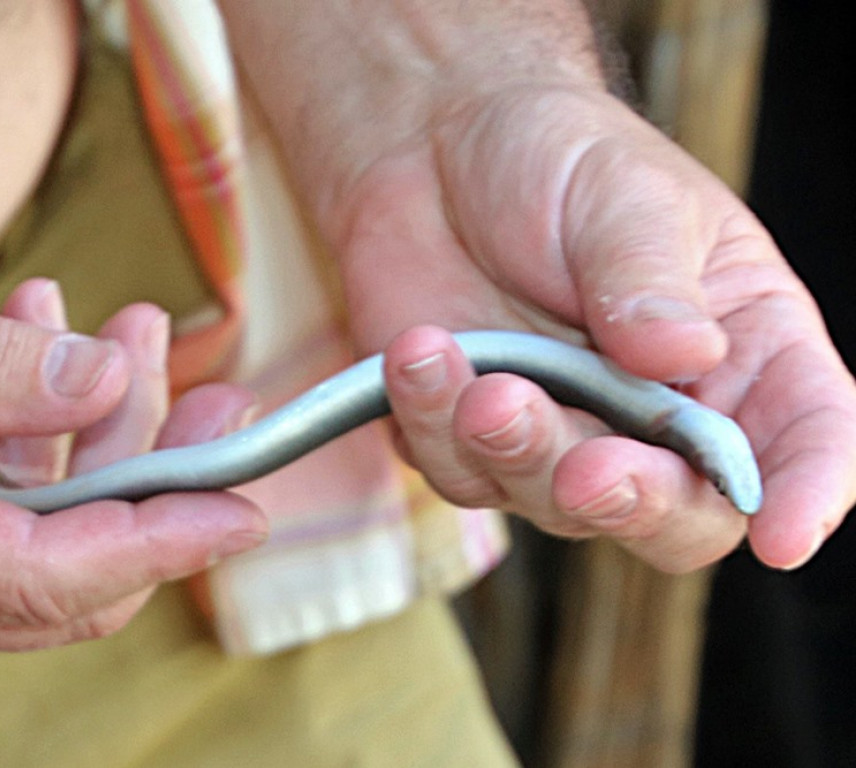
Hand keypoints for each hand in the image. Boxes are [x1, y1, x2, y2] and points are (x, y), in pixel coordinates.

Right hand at [0, 264, 265, 654]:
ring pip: (60, 527)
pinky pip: (17, 502)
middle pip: (80, 563)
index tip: (244, 508)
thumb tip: (103, 380)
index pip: (51, 575)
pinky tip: (51, 343)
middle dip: (161, 476)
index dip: (161, 543)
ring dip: (112, 433)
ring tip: (132, 332)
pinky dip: (54, 430)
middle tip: (216, 395)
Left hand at [340, 85, 855, 572]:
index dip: (805, 492)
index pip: (802, 434)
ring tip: (484, 381)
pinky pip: (459, 468)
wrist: (437, 146)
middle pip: (678, 516)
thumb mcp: (623, 195)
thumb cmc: (555, 156)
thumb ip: (652, 279)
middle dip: (636, 502)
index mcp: (742, 345)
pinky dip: (435, 423)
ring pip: (555, 506)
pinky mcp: (473, 438)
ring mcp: (562, 433)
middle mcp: (659, 413)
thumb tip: (684, 357)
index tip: (783, 537)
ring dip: (518, 453)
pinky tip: (418, 352)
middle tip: (589, 470)